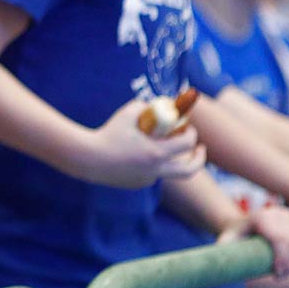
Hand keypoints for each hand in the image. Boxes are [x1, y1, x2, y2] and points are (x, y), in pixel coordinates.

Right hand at [76, 98, 203, 188]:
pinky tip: (135, 154)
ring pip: (169, 171)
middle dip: (199, 159)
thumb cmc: (108, 134)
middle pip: (190, 170)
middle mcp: (156, 170)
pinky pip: (152, 174)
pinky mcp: (137, 184)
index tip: (188, 127)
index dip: (192, 134)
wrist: (88, 159)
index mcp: (156, 153)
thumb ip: (143, 106)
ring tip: (161, 146)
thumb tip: (156, 104)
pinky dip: (152, 164)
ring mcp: (147, 179)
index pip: (186, 144)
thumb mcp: (126, 114)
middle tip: (199, 149)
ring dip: (171, 159)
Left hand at [223, 202, 288, 277]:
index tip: (276, 273)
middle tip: (280, 277)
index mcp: (260, 217)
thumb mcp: (226, 241)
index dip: (281, 257)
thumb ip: (224, 249)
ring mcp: (286, 215)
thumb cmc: (233, 236)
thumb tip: (223, 265)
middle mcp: (275, 212)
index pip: (278, 238)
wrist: (241, 225)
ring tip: (285, 273)